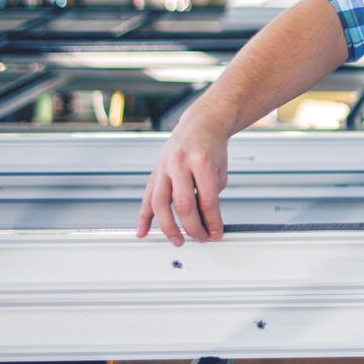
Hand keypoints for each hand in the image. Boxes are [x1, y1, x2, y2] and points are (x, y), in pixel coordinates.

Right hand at [136, 112, 230, 245]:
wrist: (200, 123)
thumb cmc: (212, 146)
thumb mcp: (220, 169)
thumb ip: (211, 193)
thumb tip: (204, 221)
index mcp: (202, 162)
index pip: (207, 200)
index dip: (212, 221)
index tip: (216, 234)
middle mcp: (180, 164)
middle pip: (183, 205)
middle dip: (192, 227)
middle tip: (200, 238)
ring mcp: (164, 167)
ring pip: (161, 204)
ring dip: (168, 227)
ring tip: (178, 240)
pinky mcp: (155, 171)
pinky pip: (146, 197)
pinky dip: (144, 217)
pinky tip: (143, 231)